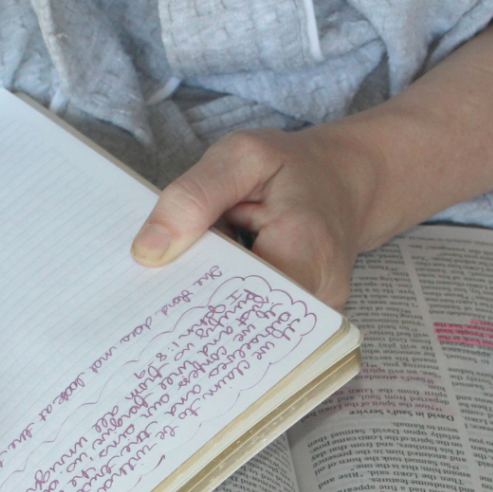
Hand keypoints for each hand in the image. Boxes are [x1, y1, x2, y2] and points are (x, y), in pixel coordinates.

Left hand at [131, 124, 382, 310]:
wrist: (346, 184)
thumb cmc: (293, 169)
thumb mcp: (241, 157)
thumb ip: (193, 198)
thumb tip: (147, 252)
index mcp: (306, 251)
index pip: (237, 299)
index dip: (190, 303)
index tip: (149, 304)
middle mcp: (319, 298)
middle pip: (241, 327)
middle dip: (193, 318)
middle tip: (147, 311)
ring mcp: (315, 319)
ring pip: (247, 334)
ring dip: (209, 317)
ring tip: (172, 304)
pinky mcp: (306, 326)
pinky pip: (257, 329)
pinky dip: (226, 315)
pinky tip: (200, 300)